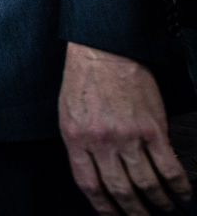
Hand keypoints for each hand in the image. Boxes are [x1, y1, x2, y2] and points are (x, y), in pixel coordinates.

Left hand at [59, 42, 190, 213]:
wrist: (103, 52)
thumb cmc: (84, 81)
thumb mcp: (68, 114)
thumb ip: (80, 145)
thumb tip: (96, 174)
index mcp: (75, 139)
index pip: (88, 185)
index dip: (103, 208)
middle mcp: (101, 141)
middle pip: (119, 190)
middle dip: (133, 213)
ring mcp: (128, 136)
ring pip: (146, 183)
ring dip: (159, 204)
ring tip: (166, 213)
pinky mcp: (152, 128)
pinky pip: (168, 166)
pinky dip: (178, 186)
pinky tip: (183, 196)